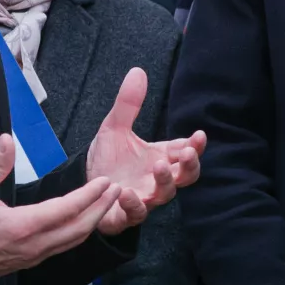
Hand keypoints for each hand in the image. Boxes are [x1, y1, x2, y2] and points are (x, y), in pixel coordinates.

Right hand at [0, 135, 128, 280]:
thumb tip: (7, 140)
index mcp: (23, 226)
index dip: (89, 195)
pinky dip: (80, 232)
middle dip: (101, 208)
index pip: (67, 209)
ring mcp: (34, 255)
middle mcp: (34, 245)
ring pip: (74, 240)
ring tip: (107, 202)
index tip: (105, 181)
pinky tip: (84, 221)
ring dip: (93, 220)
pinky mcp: (31, 260)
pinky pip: (64, 246)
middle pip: (79, 228)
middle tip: (116, 189)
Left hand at [84, 68, 206, 235]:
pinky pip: (136, 213)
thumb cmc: (108, 158)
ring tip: (160, 166)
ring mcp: (145, 197)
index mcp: (160, 157)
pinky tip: (126, 192)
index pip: (185, 151)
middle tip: (187, 153)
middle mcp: (157, 179)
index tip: (199, 135)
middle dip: (190, 166)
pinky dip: (134, 204)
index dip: (195, 145)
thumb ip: (128, 104)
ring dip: (165, 181)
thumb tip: (137, 71)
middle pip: (186, 176)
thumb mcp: (115, 127)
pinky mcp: (126, 213)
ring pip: (165, 194)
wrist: (85, 182)